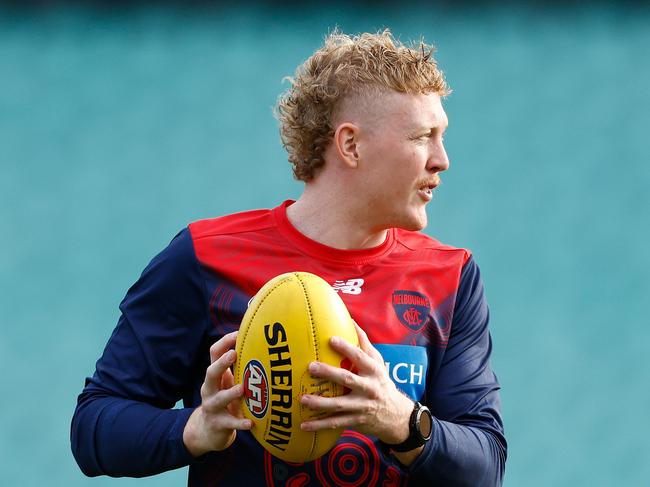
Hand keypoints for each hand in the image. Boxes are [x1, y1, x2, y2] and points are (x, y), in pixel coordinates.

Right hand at [183, 331, 251, 456]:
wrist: (208, 430)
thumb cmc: (224, 400)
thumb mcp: (228, 382)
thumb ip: (238, 367)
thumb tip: (258, 344)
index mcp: (214, 376)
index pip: (214, 353)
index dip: (224, 342)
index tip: (237, 333)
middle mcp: (210, 389)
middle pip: (211, 373)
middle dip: (221, 363)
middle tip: (233, 354)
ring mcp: (212, 407)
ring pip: (219, 398)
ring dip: (230, 393)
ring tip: (242, 389)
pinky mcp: (219, 424)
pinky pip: (230, 423)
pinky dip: (239, 423)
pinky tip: (250, 423)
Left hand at [299, 323, 413, 444]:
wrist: (396, 415)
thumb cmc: (381, 382)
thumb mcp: (378, 362)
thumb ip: (364, 343)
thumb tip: (350, 320)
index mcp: (373, 371)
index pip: (360, 357)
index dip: (347, 348)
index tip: (331, 339)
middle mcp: (369, 388)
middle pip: (348, 379)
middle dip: (329, 373)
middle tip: (311, 366)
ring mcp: (362, 407)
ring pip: (339, 405)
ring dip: (320, 403)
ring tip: (303, 398)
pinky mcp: (355, 421)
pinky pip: (335, 423)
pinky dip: (319, 425)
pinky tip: (303, 425)